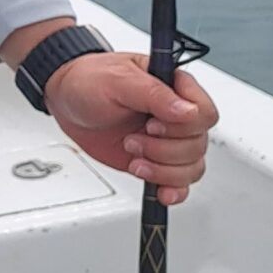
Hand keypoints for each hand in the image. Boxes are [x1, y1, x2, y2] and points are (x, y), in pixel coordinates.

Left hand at [43, 52, 216, 205]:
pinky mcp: (156, 161)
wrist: (67, 102)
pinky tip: (161, 192)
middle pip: (198, 145)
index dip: (183, 126)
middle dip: (163, 149)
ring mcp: (167, 140)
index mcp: (175, 87)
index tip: (153, 125)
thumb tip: (187, 111)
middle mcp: (177, 116)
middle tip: (132, 140)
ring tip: (134, 158)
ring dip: (163, 170)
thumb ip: (154, 94)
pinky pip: (180, 182)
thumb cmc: (90, 81)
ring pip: (192, 166)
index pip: (204, 113)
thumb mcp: (118, 80)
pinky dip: (173, 190)